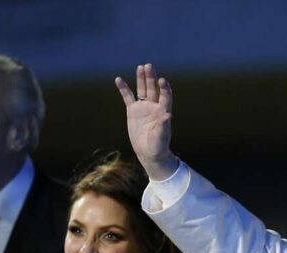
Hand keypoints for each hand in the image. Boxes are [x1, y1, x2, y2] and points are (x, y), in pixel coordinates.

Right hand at [115, 63, 177, 180]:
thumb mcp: (161, 137)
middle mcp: (154, 106)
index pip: (165, 96)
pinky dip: (124, 89)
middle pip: (153, 89)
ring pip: (142, 90)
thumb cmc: (158, 146)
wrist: (148, 152)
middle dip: (151, 78)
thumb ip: (163, 125)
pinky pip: (128, 97)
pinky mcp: (133, 111)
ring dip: (141, 79)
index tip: (161, 80)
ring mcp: (143, 107)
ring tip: (140, 67)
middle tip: (149, 66)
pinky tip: (118, 79)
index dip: (164, 88)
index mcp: (163, 111)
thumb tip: (168, 115)